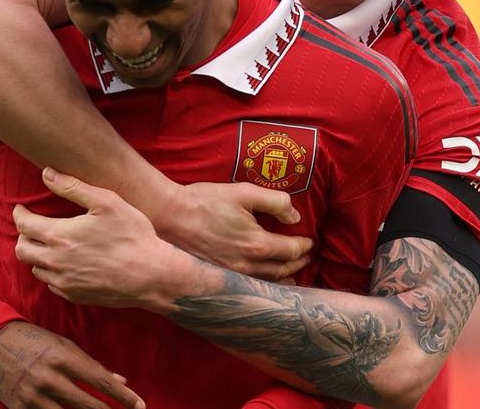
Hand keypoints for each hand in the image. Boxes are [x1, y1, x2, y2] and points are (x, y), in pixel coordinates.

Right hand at [0, 320, 144, 408]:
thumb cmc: (35, 341)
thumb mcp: (64, 346)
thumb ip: (92, 364)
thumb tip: (121, 380)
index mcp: (63, 358)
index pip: (101, 382)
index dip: (124, 397)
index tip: (140, 406)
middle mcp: (50, 379)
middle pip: (90, 406)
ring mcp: (34, 397)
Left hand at [15, 168, 189, 309]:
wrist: (152, 275)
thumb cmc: (132, 235)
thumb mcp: (106, 202)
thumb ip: (72, 186)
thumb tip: (46, 173)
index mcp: (59, 236)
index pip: (23, 225)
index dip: (19, 214)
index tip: (21, 209)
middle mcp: (56, 261)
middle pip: (22, 249)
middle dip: (22, 235)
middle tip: (31, 226)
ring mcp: (65, 282)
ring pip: (36, 268)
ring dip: (37, 255)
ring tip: (48, 244)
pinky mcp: (76, 295)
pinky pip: (52, 284)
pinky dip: (52, 272)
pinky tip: (65, 263)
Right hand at [152, 181, 312, 280]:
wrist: (170, 216)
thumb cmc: (205, 201)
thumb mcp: (244, 192)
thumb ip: (275, 202)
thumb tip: (294, 217)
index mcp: (257, 244)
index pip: (291, 250)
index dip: (304, 246)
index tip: (309, 241)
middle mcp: (247, 265)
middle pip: (283, 270)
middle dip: (298, 263)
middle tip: (306, 256)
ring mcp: (232, 275)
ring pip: (268, 283)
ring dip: (285, 278)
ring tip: (293, 273)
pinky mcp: (219, 278)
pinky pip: (250, 287)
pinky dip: (265, 286)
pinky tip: (265, 283)